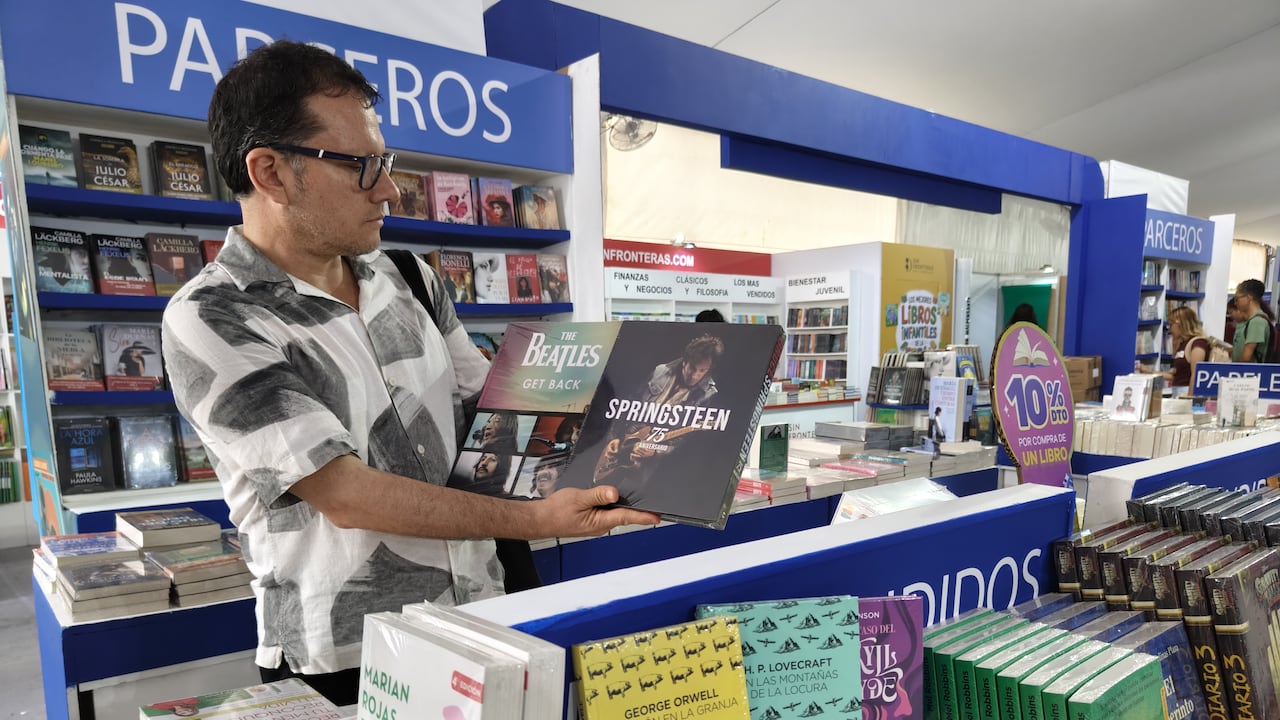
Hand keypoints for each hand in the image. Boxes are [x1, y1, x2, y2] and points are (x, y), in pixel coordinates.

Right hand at [534, 485, 659, 537]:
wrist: (540, 520)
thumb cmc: (556, 511)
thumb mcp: (577, 498)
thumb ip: (596, 495)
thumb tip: (614, 493)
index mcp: (599, 522)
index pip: (626, 517)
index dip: (643, 517)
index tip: (657, 517)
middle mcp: (600, 525)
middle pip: (624, 516)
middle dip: (638, 511)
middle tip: (654, 504)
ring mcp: (595, 524)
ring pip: (615, 514)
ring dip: (625, 507)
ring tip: (638, 498)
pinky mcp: (590, 521)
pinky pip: (606, 513)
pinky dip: (613, 506)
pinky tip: (614, 498)